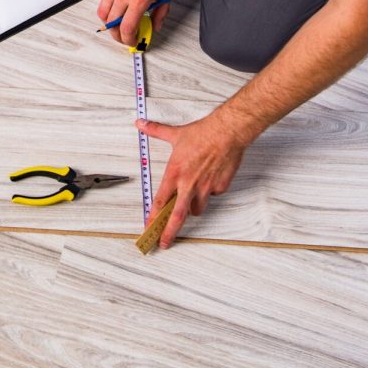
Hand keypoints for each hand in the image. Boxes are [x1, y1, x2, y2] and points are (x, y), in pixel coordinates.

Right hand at [98, 0, 172, 45]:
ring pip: (102, 13)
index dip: (129, 40)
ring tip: (118, 23)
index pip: (127, 29)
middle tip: (125, 36)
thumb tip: (156, 24)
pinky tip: (116, 4)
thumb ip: (162, 10)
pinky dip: (107, 6)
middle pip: (112, 25)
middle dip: (118, 36)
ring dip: (109, 23)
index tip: (133, 41)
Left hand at [136, 111, 247, 248]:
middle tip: (164, 243)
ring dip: (192, 207)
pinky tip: (209, 178)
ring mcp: (205, 188)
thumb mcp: (175, 134)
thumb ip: (155, 131)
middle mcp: (189, 184)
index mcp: (175, 174)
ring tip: (190, 198)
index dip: (153, 217)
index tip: (149, 228)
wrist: (226, 133)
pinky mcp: (220, 187)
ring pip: (197, 208)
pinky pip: (212, 195)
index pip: (160, 201)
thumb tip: (141, 124)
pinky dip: (209, 192)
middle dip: (169, 232)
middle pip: (177, 216)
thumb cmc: (202, 134)